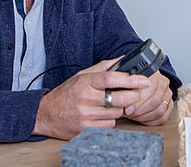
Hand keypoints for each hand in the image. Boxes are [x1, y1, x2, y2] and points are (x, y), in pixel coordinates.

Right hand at [32, 58, 150, 139]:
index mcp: (86, 82)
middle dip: (134, 95)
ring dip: (120, 107)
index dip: (131, 79)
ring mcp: (86, 115)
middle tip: (137, 92)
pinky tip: (105, 114)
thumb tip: (123, 59)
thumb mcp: (83, 74)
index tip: (144, 79)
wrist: (46, 114)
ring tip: (114, 102)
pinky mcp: (86, 130)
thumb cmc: (67, 92)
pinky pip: (109, 126)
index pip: (112, 78)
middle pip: (119, 98)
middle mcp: (86, 98)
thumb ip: (104, 66)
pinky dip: (111, 120)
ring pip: (117, 113)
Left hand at [123, 71, 172, 125]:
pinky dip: (152, 121)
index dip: (137, 102)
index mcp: (153, 73)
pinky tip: (142, 120)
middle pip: (155, 101)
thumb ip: (123, 83)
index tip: (127, 109)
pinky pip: (163, 117)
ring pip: (160, 110)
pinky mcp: (169, 104)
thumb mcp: (125, 77)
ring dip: (145, 116)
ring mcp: (167, 93)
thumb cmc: (131, 79)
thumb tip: (117, 95)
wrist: (140, 80)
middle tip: (130, 114)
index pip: (149, 89)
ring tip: (134, 116)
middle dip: (140, 111)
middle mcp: (162, 82)